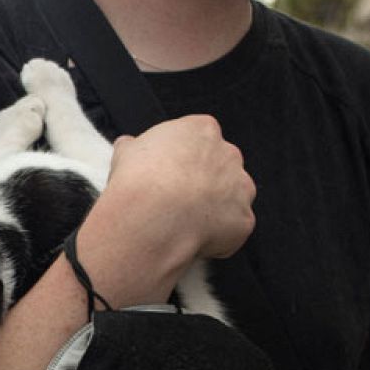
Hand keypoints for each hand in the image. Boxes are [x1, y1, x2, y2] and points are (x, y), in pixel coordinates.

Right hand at [94, 115, 255, 263]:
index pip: (199, 141)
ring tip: (183, 223)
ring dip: (214, 209)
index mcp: (202, 130)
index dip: (183, 161)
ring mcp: (241, 187)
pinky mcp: (244, 219)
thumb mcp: (125, 153)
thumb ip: (134, 147)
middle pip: (221, 167)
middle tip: (176, 201)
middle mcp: (229, 154)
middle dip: (204, 183)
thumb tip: (128, 146)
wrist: (152, 217)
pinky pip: (232, 228)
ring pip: (232, 198)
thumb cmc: (138, 181)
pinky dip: (218, 236)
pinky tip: (192, 239)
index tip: (168, 175)